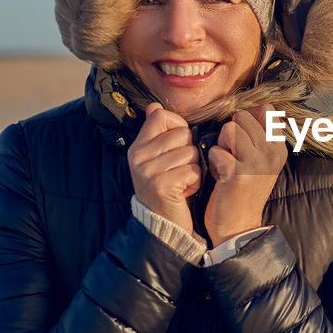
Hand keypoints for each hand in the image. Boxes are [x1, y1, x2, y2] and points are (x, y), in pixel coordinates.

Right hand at [127, 102, 201, 233]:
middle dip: (190, 151)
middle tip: (179, 170)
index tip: (177, 145)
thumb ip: (157, 133)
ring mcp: (149, 172)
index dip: (178, 127)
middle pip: (182, 134)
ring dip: (194, 168)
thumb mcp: (156, 160)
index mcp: (137, 148)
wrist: (162, 226)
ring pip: (191, 152)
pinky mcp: (162, 185)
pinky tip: (185, 191)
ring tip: (182, 181)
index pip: (161, 117)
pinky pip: (193, 170)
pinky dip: (195, 181)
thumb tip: (154, 107)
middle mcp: (139, 158)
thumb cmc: (166, 188)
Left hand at [204, 104, 288, 245]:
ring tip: (226, 164)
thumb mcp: (260, 161)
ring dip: (221, 146)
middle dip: (231, 133)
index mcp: (279, 148)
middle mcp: (272, 152)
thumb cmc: (244, 190)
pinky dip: (213, 162)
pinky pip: (217, 150)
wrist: (238, 226)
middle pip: (242, 117)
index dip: (245, 123)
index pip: (264, 111)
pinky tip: (220, 176)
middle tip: (232, 155)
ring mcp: (257, 162)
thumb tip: (262, 106)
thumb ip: (260, 134)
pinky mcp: (239, 173)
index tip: (243, 144)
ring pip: (230, 129)